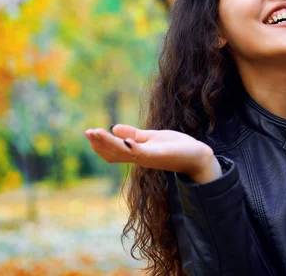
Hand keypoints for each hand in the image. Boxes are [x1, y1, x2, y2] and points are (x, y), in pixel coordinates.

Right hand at [84, 124, 221, 182]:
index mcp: (137, 153)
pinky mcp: (159, 155)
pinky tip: (124, 140)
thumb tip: (114, 128)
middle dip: (100, 143)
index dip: (100, 143)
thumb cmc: (177, 147)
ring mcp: (149, 157)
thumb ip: (134, 135)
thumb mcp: (152, 138)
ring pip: (124, 152)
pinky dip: (132, 147)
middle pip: (114, 153)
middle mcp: (140, 157)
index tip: (89, 133)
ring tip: (96, 133)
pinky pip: (142, 153)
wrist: (197, 155)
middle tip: (87, 132)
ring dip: (109, 143)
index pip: (113, 151)